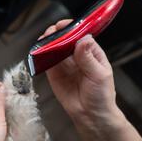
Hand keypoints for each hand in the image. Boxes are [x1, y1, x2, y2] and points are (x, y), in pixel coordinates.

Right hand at [41, 20, 141, 140]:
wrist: (91, 115)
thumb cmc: (101, 96)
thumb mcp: (99, 75)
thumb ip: (88, 58)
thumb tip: (83, 40)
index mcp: (91, 52)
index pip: (80, 34)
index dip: (72, 28)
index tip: (65, 25)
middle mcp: (76, 55)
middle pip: (64, 38)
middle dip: (57, 33)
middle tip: (52, 33)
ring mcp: (64, 64)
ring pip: (54, 47)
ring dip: (48, 42)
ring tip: (44, 40)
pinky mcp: (54, 73)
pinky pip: (46, 61)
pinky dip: (41, 55)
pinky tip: (40, 53)